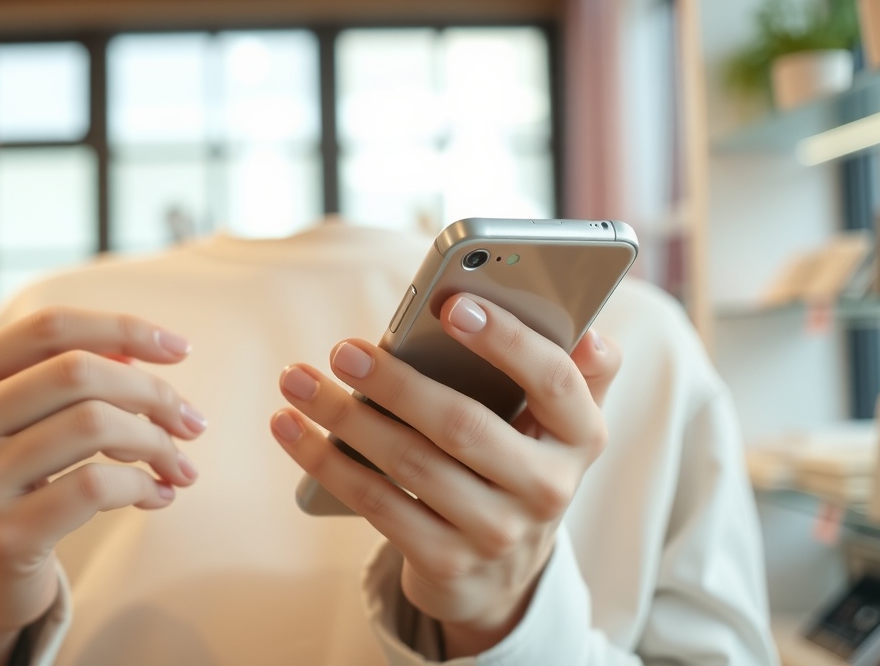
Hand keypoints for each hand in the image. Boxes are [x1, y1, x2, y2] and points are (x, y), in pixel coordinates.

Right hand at [0, 307, 205, 664]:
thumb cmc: (14, 480)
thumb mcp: (21, 417)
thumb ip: (66, 373)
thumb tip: (141, 350)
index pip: (49, 328)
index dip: (122, 329)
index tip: (179, 350)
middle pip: (77, 371)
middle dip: (152, 392)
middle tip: (190, 422)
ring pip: (93, 424)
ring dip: (156, 442)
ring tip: (178, 464)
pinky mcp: (5, 535)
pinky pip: (97, 486)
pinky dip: (143, 485)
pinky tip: (158, 495)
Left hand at [271, 293, 618, 656]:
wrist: (499, 574)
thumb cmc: (515, 463)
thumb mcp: (555, 424)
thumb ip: (573, 373)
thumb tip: (588, 331)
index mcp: (581, 436)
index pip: (554, 381)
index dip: (507, 340)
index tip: (451, 304)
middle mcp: (549, 489)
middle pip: (463, 425)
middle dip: (395, 383)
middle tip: (343, 349)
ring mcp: (497, 533)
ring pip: (409, 464)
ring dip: (343, 416)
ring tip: (297, 380)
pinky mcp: (446, 563)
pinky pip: (376, 503)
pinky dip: (326, 460)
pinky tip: (290, 427)